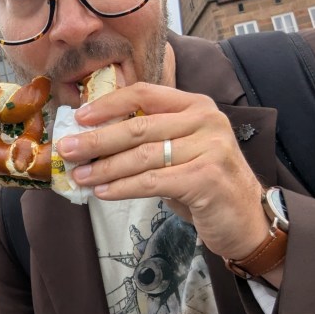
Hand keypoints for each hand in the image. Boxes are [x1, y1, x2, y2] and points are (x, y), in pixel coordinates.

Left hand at [56, 82, 270, 263]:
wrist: (247, 219)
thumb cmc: (205, 183)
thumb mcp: (180, 150)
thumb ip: (149, 138)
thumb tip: (94, 141)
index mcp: (196, 106)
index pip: (145, 94)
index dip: (109, 104)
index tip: (80, 117)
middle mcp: (206, 121)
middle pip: (138, 127)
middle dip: (96, 140)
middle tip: (67, 150)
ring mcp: (210, 148)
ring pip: (142, 156)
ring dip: (104, 168)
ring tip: (80, 176)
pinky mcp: (207, 178)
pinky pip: (152, 181)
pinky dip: (123, 187)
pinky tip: (103, 192)